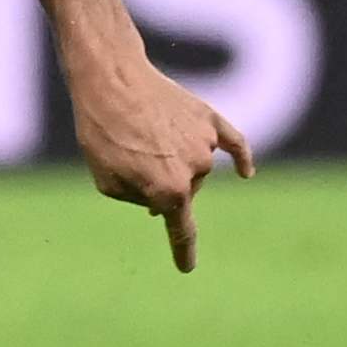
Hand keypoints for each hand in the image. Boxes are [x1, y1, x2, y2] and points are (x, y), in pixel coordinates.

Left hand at [67, 59, 254, 272]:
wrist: (111, 78)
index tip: (187, 268)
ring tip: (140, 134)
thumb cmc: (102, 132)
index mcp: (169, 191)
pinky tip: (244, 171)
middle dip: (160, 182)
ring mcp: (205, 143)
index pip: (182, 230)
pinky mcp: (208, 118)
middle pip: (183, 191)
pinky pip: (233, 142)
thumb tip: (161, 201)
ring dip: (171, 157)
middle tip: (129, 157)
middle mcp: (195, 171)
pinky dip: (240, 156)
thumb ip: (138, 198)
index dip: (184, 251)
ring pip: (194, 165)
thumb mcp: (107, 181)